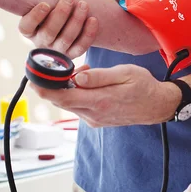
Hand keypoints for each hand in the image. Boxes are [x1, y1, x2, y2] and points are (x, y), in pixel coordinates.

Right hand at [18, 0, 98, 58]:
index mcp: (29, 28)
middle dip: (60, 14)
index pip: (26, 27)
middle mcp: (41, 42)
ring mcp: (56, 50)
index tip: (45, 4)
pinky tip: (93, 19)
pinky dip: (88, 34)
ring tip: (83, 5)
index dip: (35, 16)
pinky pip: (80, 47)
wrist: (68, 14)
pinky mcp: (72, 54)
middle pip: (48, 33)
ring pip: (66, 40)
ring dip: (76, 21)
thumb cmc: (50, 3)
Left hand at [30, 63, 180, 126]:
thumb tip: (78, 77)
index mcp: (100, 101)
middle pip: (63, 102)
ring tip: (72, 72)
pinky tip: (84, 81)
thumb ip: (100, 76)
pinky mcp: (97, 119)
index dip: (45, 89)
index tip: (32, 80)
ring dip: (65, 89)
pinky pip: (80, 106)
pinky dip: (76, 94)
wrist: (157, 105)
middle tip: (40, 72)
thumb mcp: (124, 74)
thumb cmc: (143, 85)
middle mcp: (94, 113)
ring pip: (70, 104)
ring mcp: (95, 119)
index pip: (64, 97)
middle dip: (49, 88)